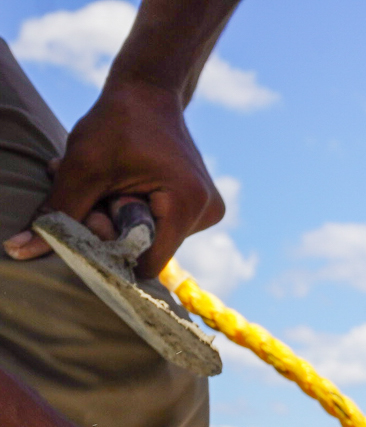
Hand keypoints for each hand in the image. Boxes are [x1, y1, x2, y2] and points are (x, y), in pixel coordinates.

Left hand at [3, 78, 223, 276]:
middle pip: (152, 251)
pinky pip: (166, 227)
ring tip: (114, 185)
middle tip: (101, 193)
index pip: (149, 262)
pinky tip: (128, 186)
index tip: (99, 216)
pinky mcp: (205, 207)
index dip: (116, 250)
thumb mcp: (82, 167)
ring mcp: (210, 211)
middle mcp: (208, 213)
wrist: (149, 91)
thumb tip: (20, 251)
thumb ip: (58, 213)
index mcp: (187, 204)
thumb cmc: (117, 122)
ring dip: (127, 220)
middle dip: (119, 230)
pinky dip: (140, 212)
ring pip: (157, 240)